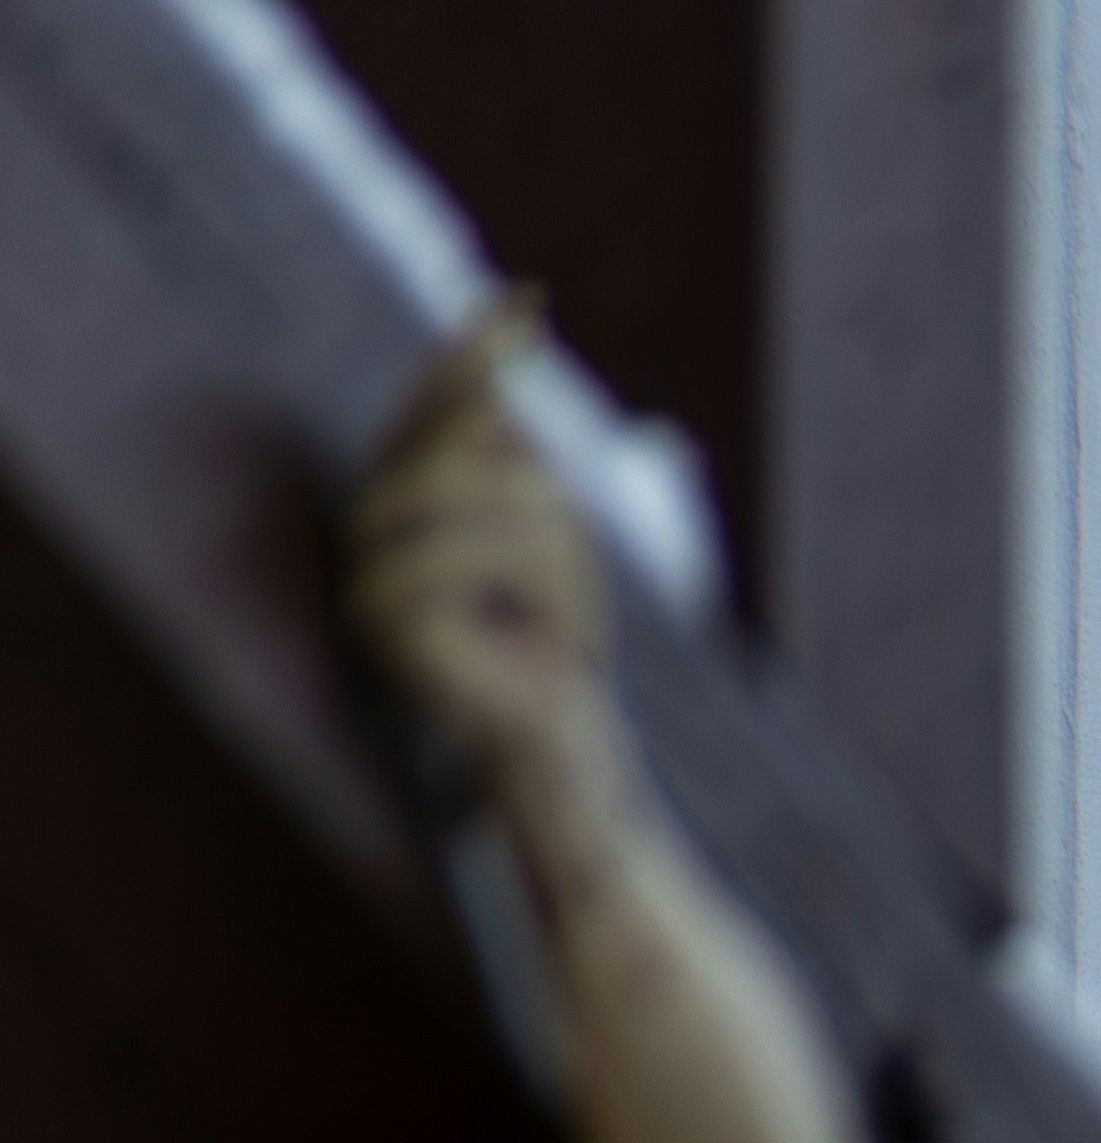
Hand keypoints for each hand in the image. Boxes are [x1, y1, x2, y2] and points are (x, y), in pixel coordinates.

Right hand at [347, 300, 617, 813]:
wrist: (558, 732)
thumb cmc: (558, 636)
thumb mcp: (563, 529)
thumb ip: (536, 450)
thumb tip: (558, 344)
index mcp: (413, 489)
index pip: (436, 401)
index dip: (473, 351)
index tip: (528, 297)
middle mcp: (375, 518)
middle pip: (450, 444)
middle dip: (532, 483)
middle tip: (581, 536)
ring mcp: (364, 565)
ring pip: (455, 497)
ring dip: (539, 545)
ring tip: (578, 608)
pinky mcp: (374, 614)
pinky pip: (448, 562)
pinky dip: (521, 590)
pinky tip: (549, 633)